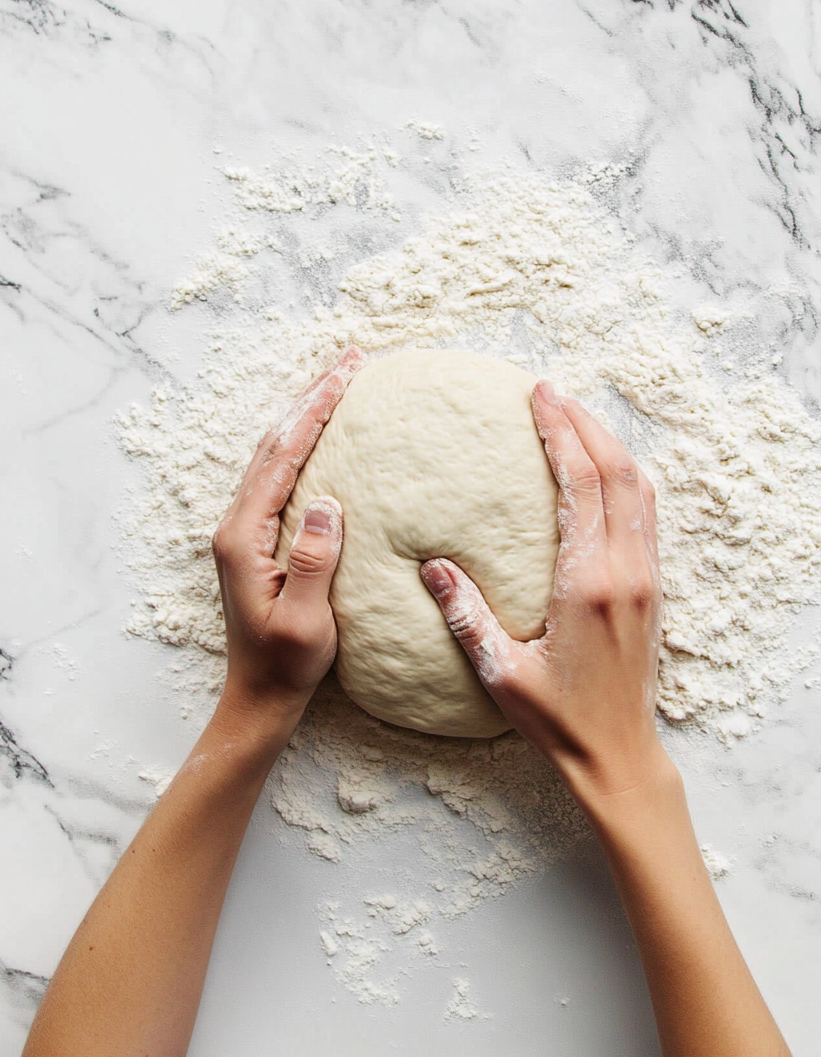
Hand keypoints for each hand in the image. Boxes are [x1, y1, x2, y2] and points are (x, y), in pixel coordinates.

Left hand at [212, 347, 364, 731]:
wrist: (259, 696)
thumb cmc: (285, 665)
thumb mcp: (306, 621)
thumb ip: (313, 562)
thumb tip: (328, 503)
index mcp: (243, 537)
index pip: (282, 457)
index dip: (314, 411)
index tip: (345, 375)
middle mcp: (236, 525)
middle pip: (274, 443)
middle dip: (311, 398)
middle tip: (348, 360)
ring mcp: (244, 530)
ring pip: (274, 455)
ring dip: (305, 416)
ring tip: (338, 382)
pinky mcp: (257, 539)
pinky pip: (279, 475)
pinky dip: (302, 444)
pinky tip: (322, 435)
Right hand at [421, 382, 666, 797]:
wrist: (618, 754)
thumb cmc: (558, 719)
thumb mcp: (500, 671)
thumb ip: (467, 614)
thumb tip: (432, 565)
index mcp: (589, 583)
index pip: (580, 485)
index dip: (561, 432)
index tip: (540, 395)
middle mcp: (626, 570)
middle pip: (617, 472)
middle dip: (586, 423)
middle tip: (552, 391)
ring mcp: (646, 577)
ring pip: (639, 488)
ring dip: (609, 445)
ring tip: (575, 417)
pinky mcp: (653, 587)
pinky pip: (645, 513)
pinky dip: (624, 476)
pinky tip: (601, 469)